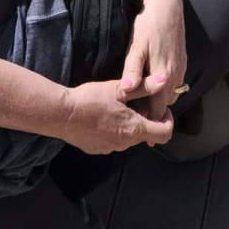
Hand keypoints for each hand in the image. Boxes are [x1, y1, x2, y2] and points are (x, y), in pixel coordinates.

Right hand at [57, 78, 174, 153]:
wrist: (61, 114)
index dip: (168, 119)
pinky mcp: (96, 149)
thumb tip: (165, 79)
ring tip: (120, 106)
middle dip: (147, 118)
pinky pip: (114, 141)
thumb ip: (145, 86)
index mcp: (134, 129)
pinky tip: (104, 115)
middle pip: (147, 134)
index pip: (165, 133)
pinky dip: (116, 130)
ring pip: (130, 137)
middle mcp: (124, 144)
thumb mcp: (121, 89)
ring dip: (131, 124)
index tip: (160, 107)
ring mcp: (109, 148)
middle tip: (137, 101)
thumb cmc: (91, 99)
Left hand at [118, 0, 186, 120]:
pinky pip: (175, 84)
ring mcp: (181, 68)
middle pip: (165, 104)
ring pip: (171, 94)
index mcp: (163, 75)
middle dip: (153, 113)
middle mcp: (176, 75)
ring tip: (142, 103)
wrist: (167, 5)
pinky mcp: (183, 61)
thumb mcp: (136, 47)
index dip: (148, 121)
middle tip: (136, 117)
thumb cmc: (148, 25)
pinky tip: (152, 86)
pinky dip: (165, 90)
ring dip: (159, 101)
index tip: (138, 129)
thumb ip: (131, 71)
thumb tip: (124, 92)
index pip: (158, 109)